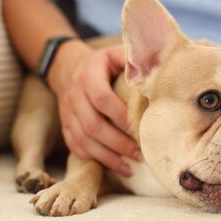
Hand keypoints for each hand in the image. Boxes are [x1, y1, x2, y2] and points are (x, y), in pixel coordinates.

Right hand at [48, 40, 139, 176]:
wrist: (67, 67)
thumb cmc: (102, 63)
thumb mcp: (116, 54)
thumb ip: (134, 61)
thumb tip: (154, 75)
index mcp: (89, 76)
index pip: (102, 98)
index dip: (120, 115)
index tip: (138, 127)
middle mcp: (74, 95)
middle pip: (92, 125)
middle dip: (117, 142)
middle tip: (139, 153)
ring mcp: (67, 112)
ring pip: (83, 139)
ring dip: (106, 156)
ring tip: (129, 167)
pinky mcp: (65, 125)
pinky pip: (75, 145)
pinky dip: (93, 158)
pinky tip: (112, 165)